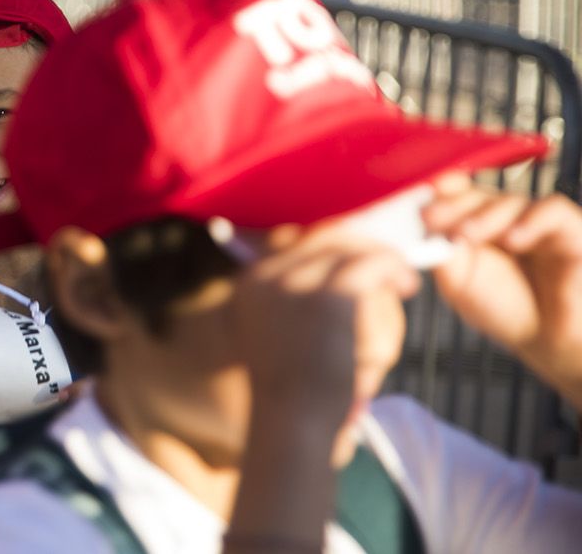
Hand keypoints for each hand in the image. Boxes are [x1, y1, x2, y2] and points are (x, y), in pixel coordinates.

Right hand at [231, 224, 419, 438]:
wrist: (293, 420)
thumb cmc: (293, 389)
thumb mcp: (281, 336)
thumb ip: (293, 302)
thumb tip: (338, 275)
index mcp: (251, 283)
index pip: (294, 241)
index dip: (332, 243)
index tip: (358, 254)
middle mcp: (269, 275)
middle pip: (321, 236)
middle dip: (359, 243)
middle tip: (388, 259)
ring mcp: (297, 282)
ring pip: (349, 247)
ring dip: (381, 256)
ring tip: (402, 278)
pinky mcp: (331, 296)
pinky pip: (372, 264)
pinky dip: (394, 268)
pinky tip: (407, 285)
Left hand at [425, 175, 581, 407]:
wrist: (549, 343)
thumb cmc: (504, 310)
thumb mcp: (459, 282)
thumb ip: (441, 252)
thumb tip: (418, 227)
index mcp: (474, 224)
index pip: (455, 194)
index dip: (436, 194)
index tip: (415, 202)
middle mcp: (504, 218)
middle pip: (478, 193)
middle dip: (451, 204)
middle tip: (431, 219)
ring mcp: (536, 221)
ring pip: (510, 199)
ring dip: (483, 214)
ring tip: (466, 235)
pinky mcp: (570, 230)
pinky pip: (553, 209)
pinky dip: (530, 220)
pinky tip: (513, 240)